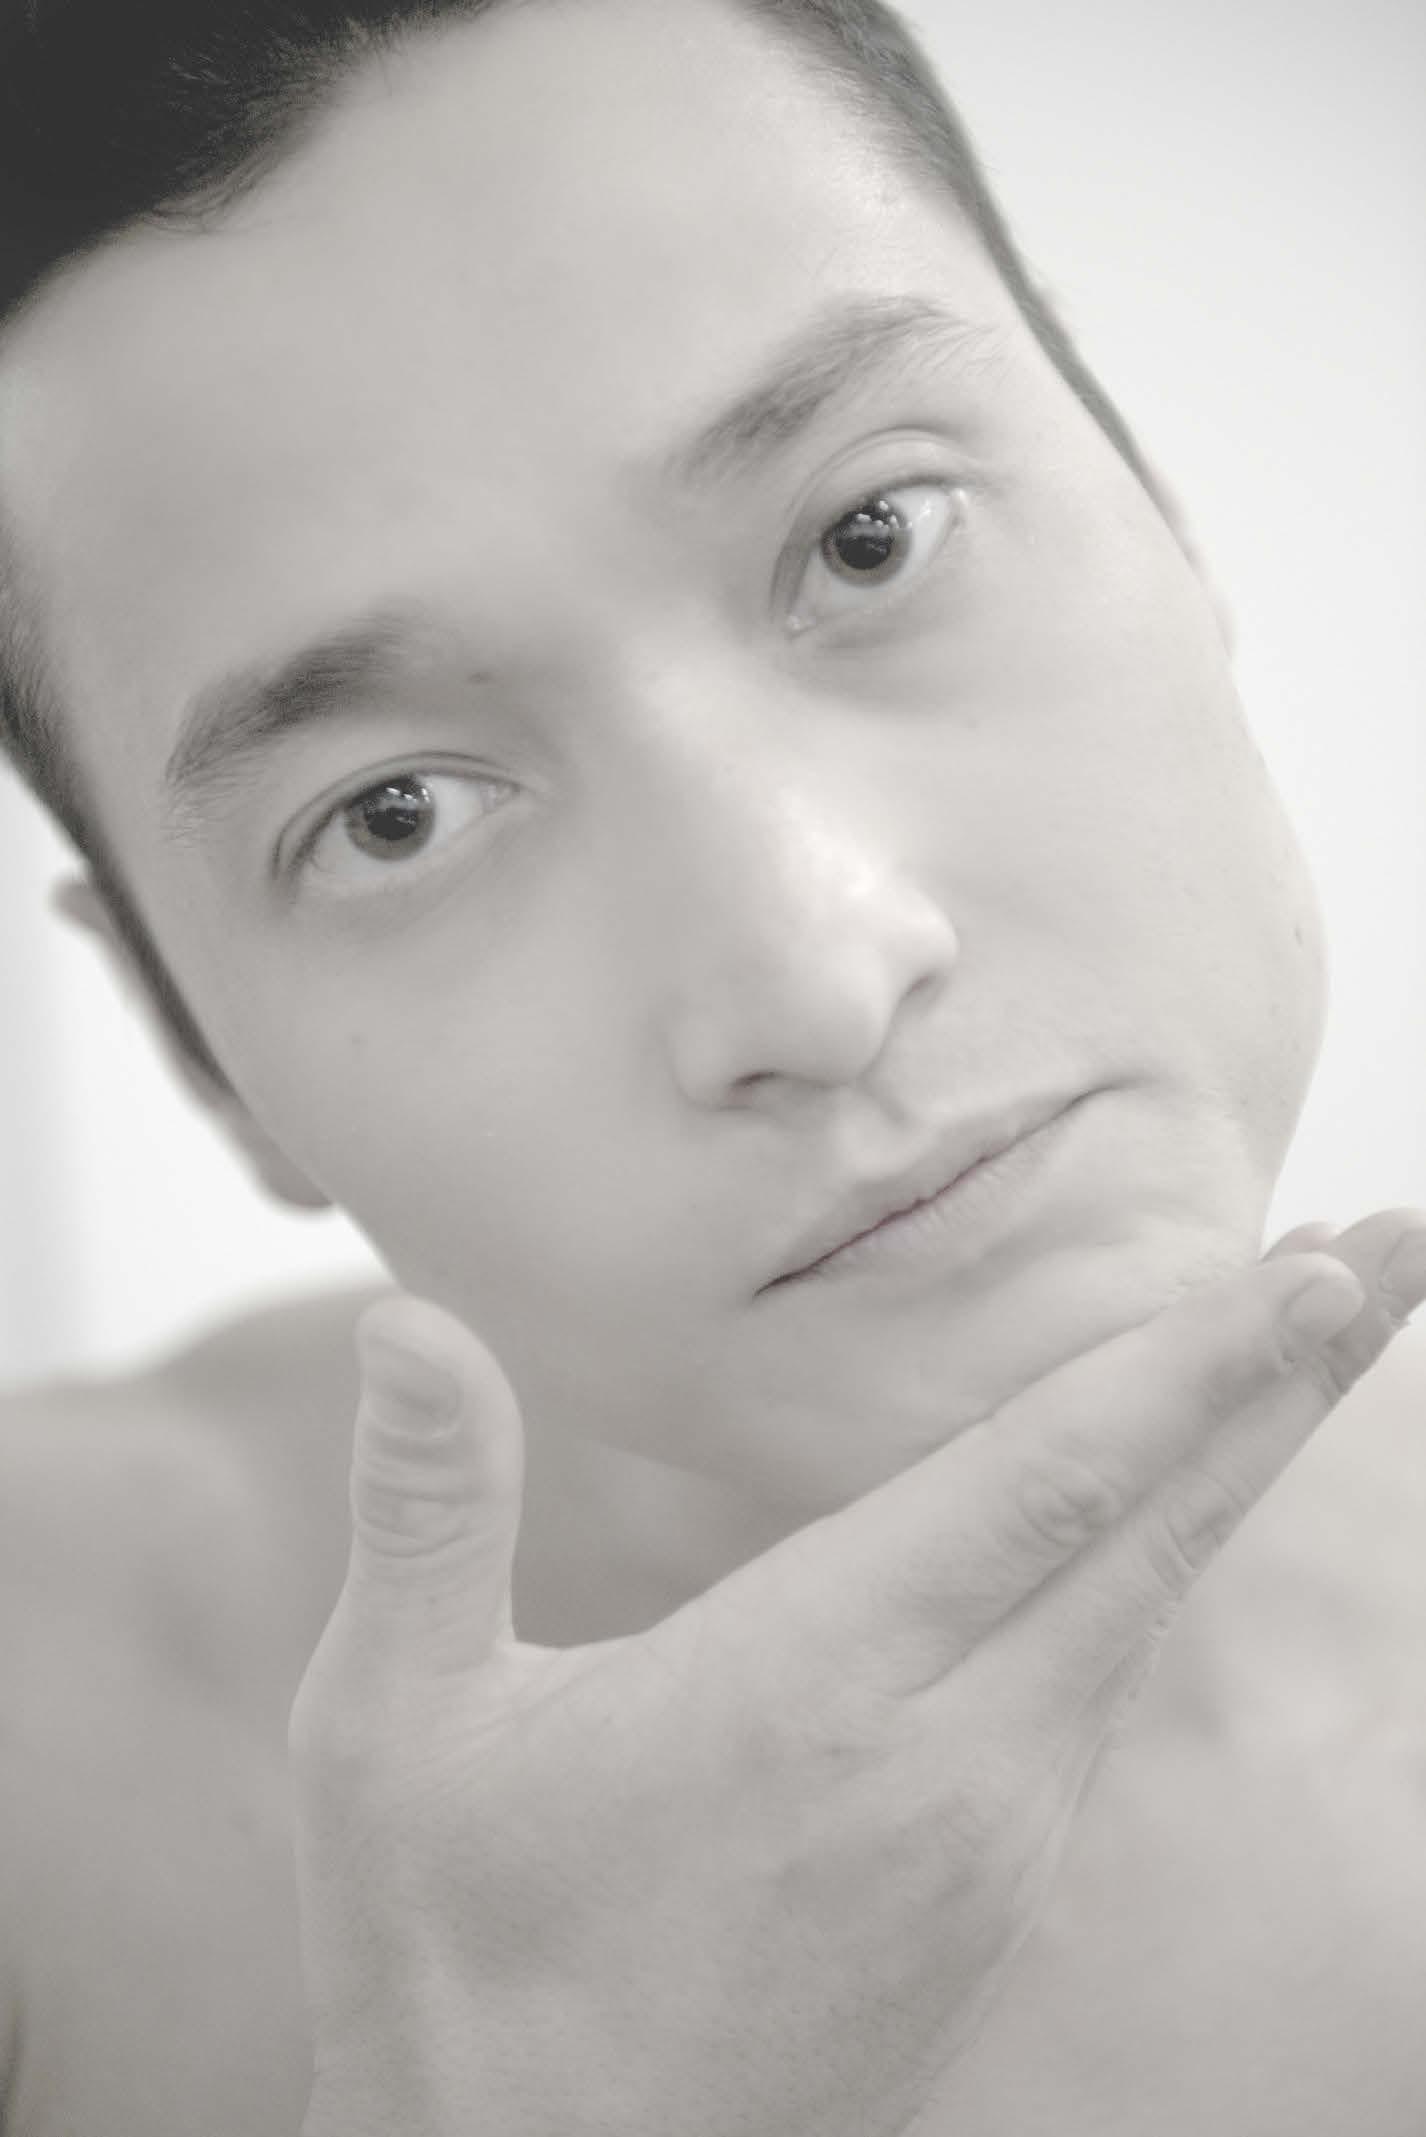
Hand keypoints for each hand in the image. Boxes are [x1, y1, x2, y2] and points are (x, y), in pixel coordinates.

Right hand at [291, 1209, 1425, 2136]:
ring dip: (1234, 1463)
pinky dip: (1160, 1567)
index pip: (1050, 1486)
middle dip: (1289, 1378)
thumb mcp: (397, 1729)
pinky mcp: (989, 1891)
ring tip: (1305, 1345)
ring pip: (1147, 1609)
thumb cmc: (452, 1963)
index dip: (1195, 1364)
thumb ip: (432, 1509)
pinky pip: (1103, 1688)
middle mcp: (946, 1759)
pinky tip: (1165, 1516)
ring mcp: (989, 1839)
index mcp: (813, 1690)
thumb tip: (410, 1319)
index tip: (1326, 1262)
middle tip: (1401, 1247)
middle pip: (1157, 1530)